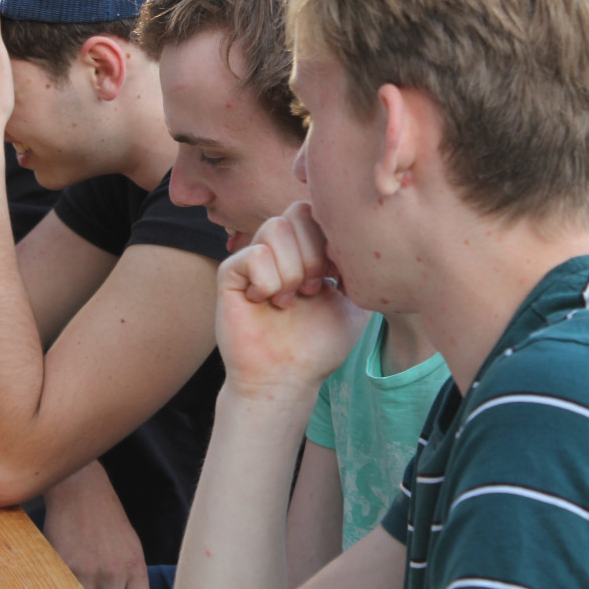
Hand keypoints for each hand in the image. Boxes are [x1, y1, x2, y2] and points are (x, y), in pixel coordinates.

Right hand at [43, 462, 149, 588]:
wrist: (80, 488)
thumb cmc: (104, 515)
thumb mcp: (129, 545)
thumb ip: (129, 576)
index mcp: (134, 566)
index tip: (113, 588)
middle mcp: (115, 572)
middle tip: (94, 575)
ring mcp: (90, 571)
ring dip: (81, 584)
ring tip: (80, 565)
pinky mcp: (66, 566)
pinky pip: (65, 585)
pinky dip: (64, 579)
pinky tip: (64, 568)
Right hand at [216, 202, 369, 401]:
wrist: (288, 378)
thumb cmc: (318, 345)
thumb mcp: (354, 303)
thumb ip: (359, 267)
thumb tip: (356, 237)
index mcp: (304, 249)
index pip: (317, 211)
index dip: (331, 241)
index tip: (337, 280)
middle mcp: (277, 248)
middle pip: (297, 213)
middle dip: (314, 255)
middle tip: (312, 291)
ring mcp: (251, 259)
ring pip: (275, 228)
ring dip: (291, 270)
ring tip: (288, 300)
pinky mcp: (229, 275)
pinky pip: (254, 255)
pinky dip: (268, 282)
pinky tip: (266, 303)